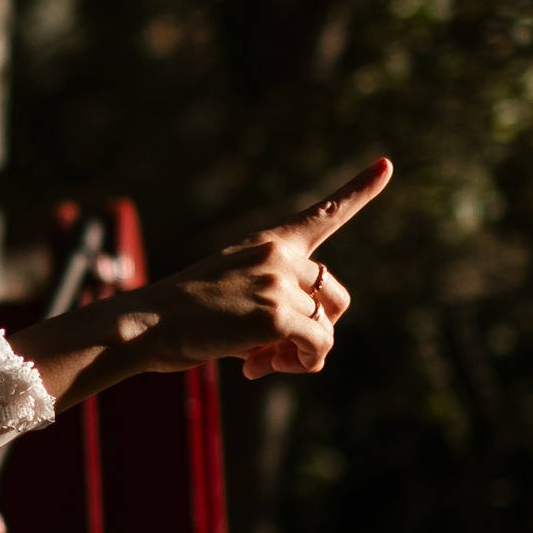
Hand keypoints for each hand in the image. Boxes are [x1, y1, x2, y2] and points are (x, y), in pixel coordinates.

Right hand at [16, 158, 392, 394]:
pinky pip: (316, 349)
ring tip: (257, 360)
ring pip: (325, 331)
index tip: (386, 164)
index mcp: (267, 243)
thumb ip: (274, 306)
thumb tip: (309, 350)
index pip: (322, 213)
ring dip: (300, 355)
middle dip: (317, 329)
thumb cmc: (182, 316)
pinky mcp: (277, 317)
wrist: (146, 324)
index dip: (358, 190)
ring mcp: (279, 284)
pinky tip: (253, 368)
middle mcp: (279, 256)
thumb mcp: (233, 295)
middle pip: (336, 298)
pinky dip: (296, 365)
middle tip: (274, 350)